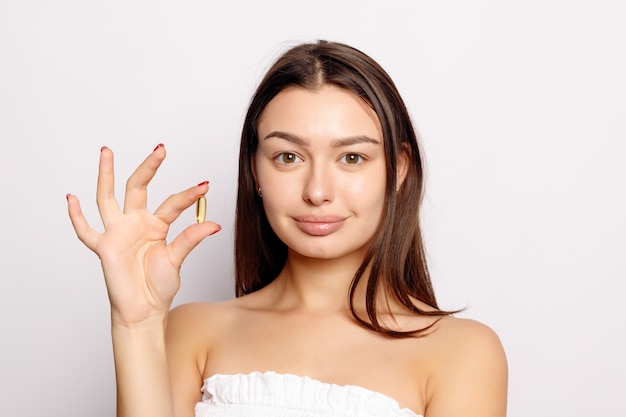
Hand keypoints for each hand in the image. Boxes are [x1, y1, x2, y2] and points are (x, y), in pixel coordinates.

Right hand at [67, 145, 220, 325]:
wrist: (144, 310)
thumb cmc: (159, 286)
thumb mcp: (177, 259)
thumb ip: (190, 239)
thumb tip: (213, 224)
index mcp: (156, 224)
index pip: (172, 203)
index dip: (189, 195)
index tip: (205, 186)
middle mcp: (136, 223)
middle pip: (139, 187)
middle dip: (149, 167)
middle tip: (161, 149)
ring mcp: (118, 232)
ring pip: (108, 198)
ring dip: (106, 175)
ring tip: (107, 151)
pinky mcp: (104, 246)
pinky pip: (86, 230)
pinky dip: (76, 216)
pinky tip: (71, 198)